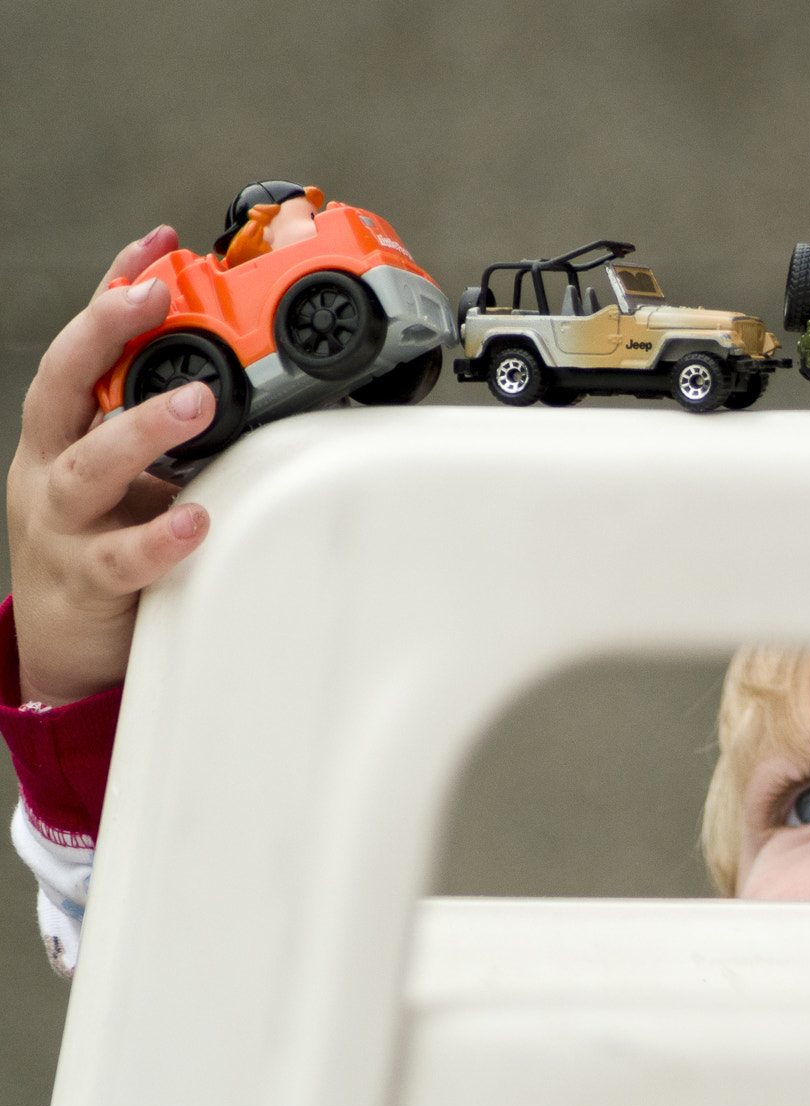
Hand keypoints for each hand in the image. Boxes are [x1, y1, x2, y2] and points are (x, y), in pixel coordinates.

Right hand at [9, 227, 211, 706]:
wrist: (66, 637)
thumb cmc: (102, 536)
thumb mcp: (125, 463)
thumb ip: (165, 414)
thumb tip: (237, 357)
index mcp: (63, 430)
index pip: (82, 345)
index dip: (114, 291)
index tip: (157, 246)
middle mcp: (53, 465)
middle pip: (61, 385)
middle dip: (104, 333)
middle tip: (156, 299)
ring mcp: (64, 522)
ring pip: (87, 467)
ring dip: (140, 429)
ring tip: (196, 403)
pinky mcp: (89, 580)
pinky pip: (123, 557)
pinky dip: (159, 538)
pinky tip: (195, 520)